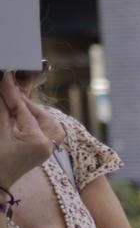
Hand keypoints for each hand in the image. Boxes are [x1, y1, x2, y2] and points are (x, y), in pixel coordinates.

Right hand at [0, 73, 53, 188]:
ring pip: (47, 122)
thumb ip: (3, 110)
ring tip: (15, 102)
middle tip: (10, 90)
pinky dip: (33, 120)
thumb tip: (4, 88)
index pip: (24, 110)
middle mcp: (48, 145)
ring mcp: (48, 149)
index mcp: (37, 142)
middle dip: (26, 102)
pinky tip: (19, 113)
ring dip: (31, 110)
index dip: (13, 92)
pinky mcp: (43, 151)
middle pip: (42, 115)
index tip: (6, 76)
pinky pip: (44, 130)